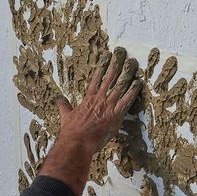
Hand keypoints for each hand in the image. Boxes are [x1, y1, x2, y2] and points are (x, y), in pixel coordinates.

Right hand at [38, 48, 142, 194]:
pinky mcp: (115, 115)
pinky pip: (126, 101)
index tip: (107, 55)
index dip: (103, 66)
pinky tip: (138, 83)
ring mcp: (108, 106)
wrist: (77, 142)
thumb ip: (63, 106)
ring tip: (133, 63)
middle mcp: (99, 99)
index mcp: (88, 98)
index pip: (96, 78)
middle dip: (116, 64)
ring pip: (119, 86)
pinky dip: (133, 91)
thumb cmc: (71, 131)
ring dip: (127, 74)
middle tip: (122, 53)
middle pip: (109, 78)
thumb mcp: (66, 116)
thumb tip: (57, 99)